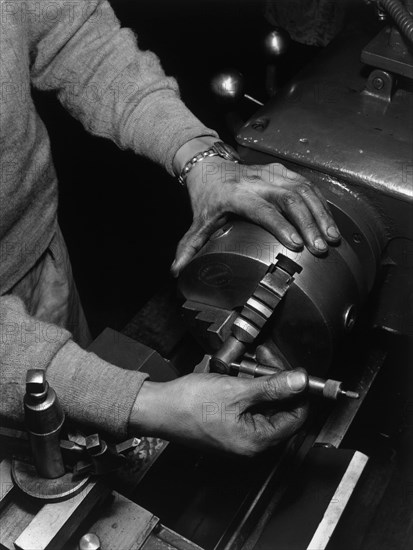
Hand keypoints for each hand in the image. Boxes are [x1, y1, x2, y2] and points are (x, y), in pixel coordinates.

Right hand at [129, 368, 307, 455]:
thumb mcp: (236, 391)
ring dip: (261, 383)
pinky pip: (246, 407)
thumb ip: (272, 387)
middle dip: (276, 382)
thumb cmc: (188, 405)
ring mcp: (237, 435)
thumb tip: (299, 381)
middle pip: (279, 410)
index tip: (295, 372)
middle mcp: (249, 443)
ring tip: (251, 364)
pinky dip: (247, 389)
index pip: (295, 418)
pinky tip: (239, 374)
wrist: (158, 408)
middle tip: (268, 359)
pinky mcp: (226, 425)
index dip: (298, 393)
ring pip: (262, 406)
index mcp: (256, 441)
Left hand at [171, 154, 339, 276]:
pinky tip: (329, 220)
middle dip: (309, 223)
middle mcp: (256, 181)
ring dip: (320, 213)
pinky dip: (320, 202)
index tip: (297, 244)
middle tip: (322, 246)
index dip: (280, 226)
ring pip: (303, 189)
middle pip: (290, 198)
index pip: (262, 210)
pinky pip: (307, 184)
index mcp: (236, 194)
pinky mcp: (282, 171)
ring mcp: (272, 173)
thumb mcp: (198, 221)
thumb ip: (189, 246)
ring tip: (333, 237)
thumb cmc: (207, 196)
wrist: (209, 164)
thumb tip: (176, 271)